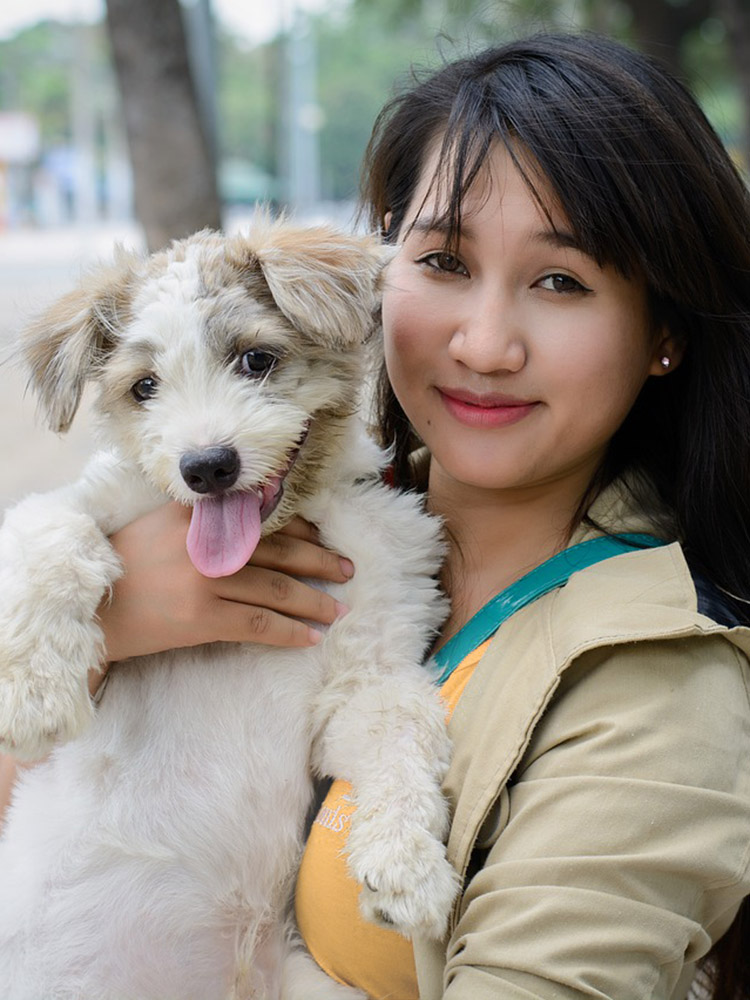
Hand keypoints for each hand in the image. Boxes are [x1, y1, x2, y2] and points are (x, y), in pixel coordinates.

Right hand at [96, 503, 352, 667]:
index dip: (302, 531)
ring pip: (277, 590)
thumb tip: (251, 524)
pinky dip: (290, 631)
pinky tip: (313, 637)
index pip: (264, 520)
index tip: (324, 539)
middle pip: (281, 552)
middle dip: (321, 562)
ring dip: (315, 601)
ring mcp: (207, 581)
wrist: (88, 606)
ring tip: (340, 610)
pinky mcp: (202, 618)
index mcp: (200, 516)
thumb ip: (203, 520)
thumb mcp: (161, 525)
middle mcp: (209, 544)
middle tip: (348, 570)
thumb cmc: (123, 564)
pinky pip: (258, 624)